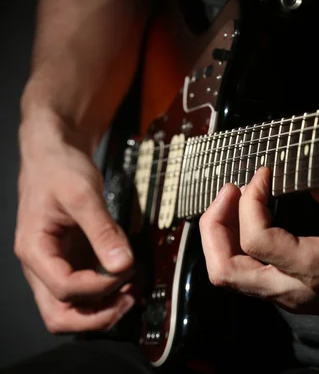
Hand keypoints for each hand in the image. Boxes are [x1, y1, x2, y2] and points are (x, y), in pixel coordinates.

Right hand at [14, 113, 134, 333]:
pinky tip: (127, 280)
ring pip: (70, 309)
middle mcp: (40, 265)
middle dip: (96, 315)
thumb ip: (103, 231)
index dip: (99, 286)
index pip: (64, 288)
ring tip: (131, 290)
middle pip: (59, 315)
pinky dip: (106, 294)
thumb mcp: (83, 195)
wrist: (54, 156)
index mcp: (35, 249)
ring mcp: (55, 265)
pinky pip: (84, 292)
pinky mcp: (71, 261)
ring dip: (102, 309)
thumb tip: (123, 264)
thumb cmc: (60, 170)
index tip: (125, 269)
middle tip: (128, 299)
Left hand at [199, 167, 318, 321]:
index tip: (265, 172)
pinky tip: (246, 216)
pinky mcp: (284, 294)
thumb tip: (293, 166)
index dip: (251, 200)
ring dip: (219, 236)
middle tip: (230, 189)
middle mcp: (293, 290)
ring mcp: (286, 297)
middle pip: (225, 271)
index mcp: (316, 269)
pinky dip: (232, 243)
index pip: (257, 240)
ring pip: (228, 276)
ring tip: (233, 200)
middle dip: (214, 225)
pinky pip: (242, 274)